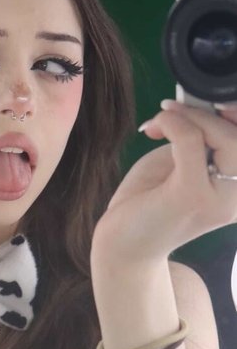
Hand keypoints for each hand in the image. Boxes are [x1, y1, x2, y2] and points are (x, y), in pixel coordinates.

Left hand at [92, 99, 236, 262]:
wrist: (122, 244)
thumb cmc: (148, 202)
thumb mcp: (179, 164)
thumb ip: (198, 140)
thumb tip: (201, 104)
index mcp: (236, 189)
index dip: (232, 113)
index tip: (201, 104)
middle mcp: (236, 197)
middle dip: (207, 113)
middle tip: (172, 111)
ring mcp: (218, 200)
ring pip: (226, 137)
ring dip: (190, 117)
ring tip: (161, 120)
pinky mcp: (191, 197)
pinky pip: (191, 141)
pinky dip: (171, 124)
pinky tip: (150, 130)